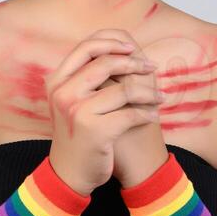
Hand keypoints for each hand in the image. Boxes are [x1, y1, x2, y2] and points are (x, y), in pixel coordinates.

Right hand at [46, 33, 163, 195]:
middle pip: (105, 62)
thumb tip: (118, 45)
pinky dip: (146, 114)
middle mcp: (63, 93)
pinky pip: (131, 114)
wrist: (70, 173)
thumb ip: (86, 76)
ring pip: (124, 88)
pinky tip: (153, 116)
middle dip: (135, 64)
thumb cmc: (78, 133)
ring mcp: (77, 111)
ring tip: (159, 97)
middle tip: (152, 68)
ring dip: (148, 92)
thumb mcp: (73, 101)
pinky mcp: (94, 130)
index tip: (134, 49)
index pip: (85, 46)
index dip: (112, 42)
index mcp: (57, 81)